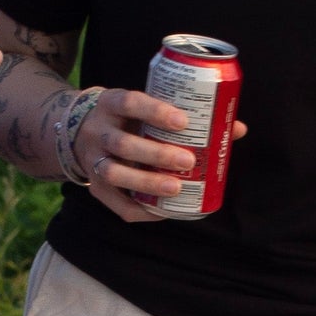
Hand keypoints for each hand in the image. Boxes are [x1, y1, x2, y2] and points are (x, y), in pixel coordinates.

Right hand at [70, 88, 247, 221]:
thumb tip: (236, 129)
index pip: (130, 103)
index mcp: (111, 103)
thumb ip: (183, 116)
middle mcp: (97, 131)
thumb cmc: (128, 118)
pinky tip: (164, 212)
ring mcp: (91, 160)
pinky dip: (141, 210)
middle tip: (187, 161)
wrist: (79, 130)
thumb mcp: (144, 107)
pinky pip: (115, 204)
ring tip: (176, 189)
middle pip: (121, 143)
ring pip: (114, 174)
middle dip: (156, 154)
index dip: (155, 111)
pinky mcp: (94, 187)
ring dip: (146, 183)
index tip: (183, 122)